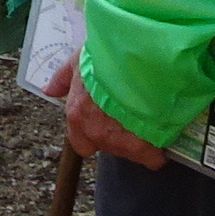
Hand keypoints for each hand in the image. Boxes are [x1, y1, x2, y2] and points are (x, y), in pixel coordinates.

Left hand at [42, 57, 166, 169]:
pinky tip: (165, 132)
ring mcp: (119, 142)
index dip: (94, 134)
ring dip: (140, 139)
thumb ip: (64, 78)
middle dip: (120, 134)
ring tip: (150, 116)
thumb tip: (49, 91)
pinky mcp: (143, 147)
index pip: (81, 144)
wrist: (140, 60)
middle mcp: (95, 132)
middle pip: (109, 146)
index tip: (108, 120)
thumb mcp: (80, 61)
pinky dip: (159, 150)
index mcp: (77, 115)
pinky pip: (152, 157)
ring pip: (130, 151)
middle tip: (133, 112)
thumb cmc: (108, 57)